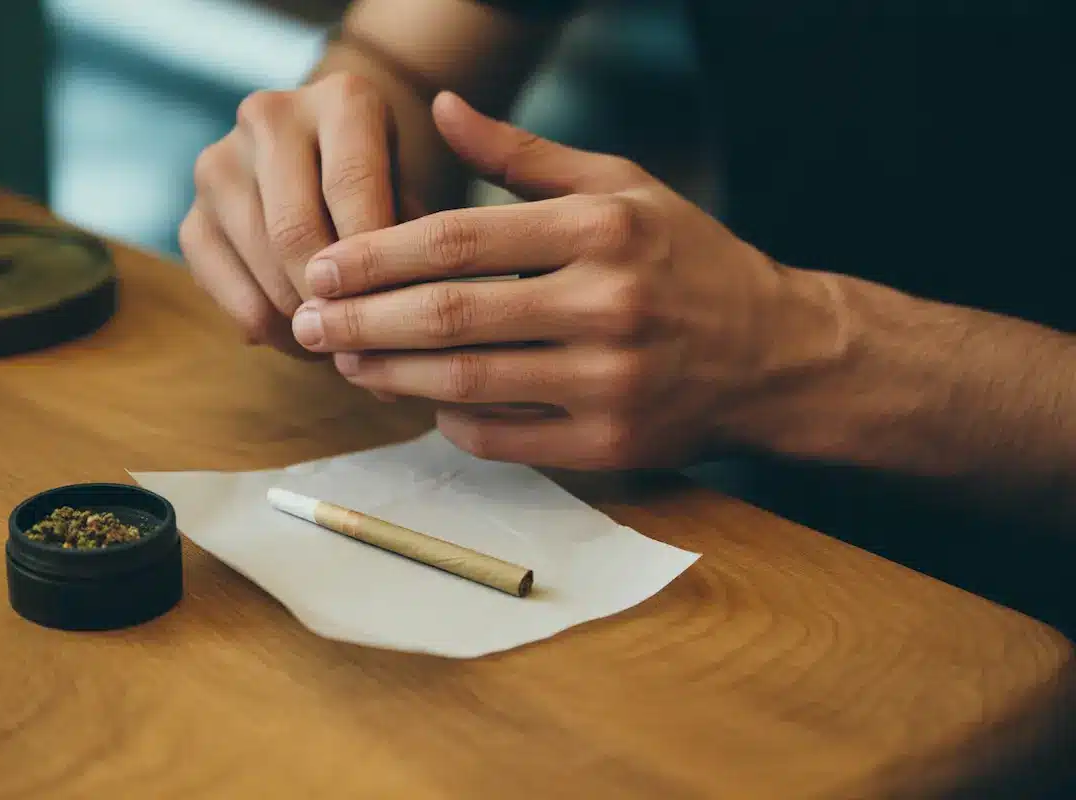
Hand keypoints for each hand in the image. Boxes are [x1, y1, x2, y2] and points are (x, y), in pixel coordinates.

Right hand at [178, 73, 412, 356]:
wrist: (331, 168)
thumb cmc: (388, 192)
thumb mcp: (415, 202)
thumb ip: (411, 251)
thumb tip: (398, 328)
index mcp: (342, 99)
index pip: (351, 185)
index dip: (371, 261)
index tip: (395, 315)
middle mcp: (270, 116)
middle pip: (295, 229)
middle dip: (332, 300)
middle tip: (365, 348)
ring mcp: (219, 164)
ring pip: (261, 265)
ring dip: (304, 322)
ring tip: (342, 351)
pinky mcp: (191, 220)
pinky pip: (228, 293)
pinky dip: (271, 330)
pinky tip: (303, 341)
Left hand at [286, 92, 823, 469]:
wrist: (775, 353)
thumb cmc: (686, 260)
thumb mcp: (620, 186)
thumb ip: (522, 155)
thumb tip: (440, 108)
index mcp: (600, 229)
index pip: (459, 240)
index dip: (376, 255)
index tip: (323, 268)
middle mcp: (607, 305)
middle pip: (449, 316)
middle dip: (362, 322)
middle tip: (308, 324)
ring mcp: (610, 382)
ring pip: (467, 382)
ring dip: (391, 376)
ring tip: (345, 363)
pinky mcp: (610, 444)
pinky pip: (503, 438)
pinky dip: (452, 420)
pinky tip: (424, 401)